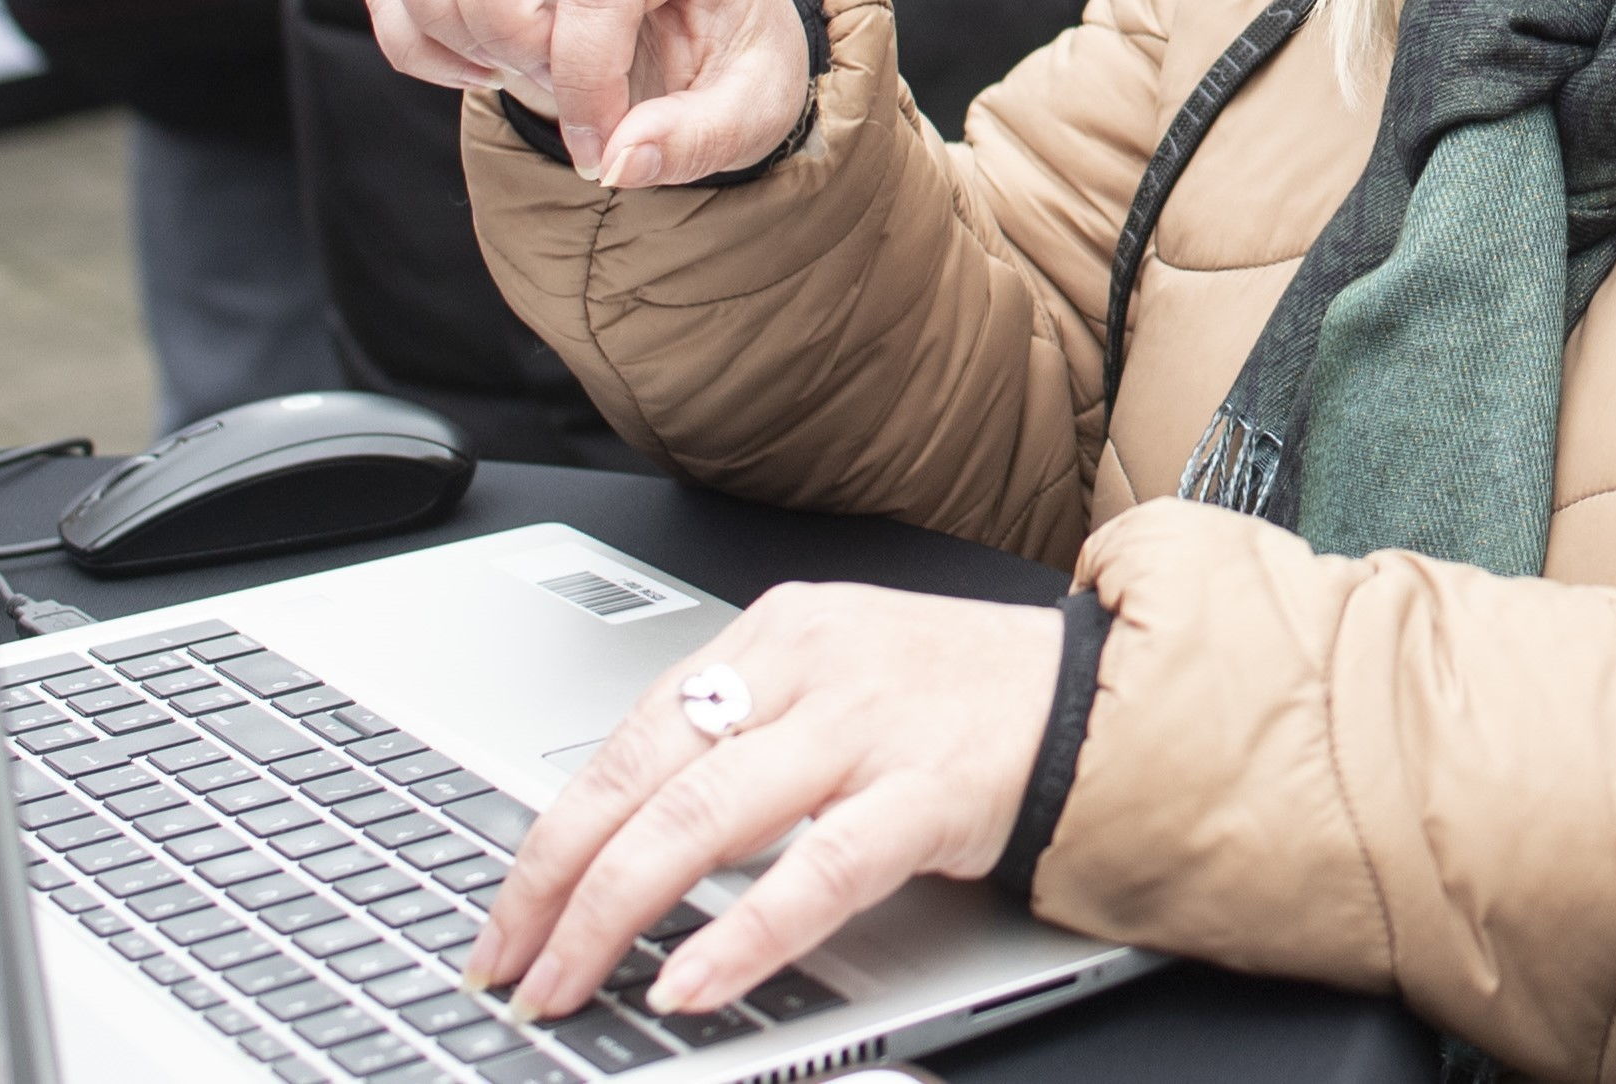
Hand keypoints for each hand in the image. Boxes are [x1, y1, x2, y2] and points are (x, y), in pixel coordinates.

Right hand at [367, 0, 811, 186]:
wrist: (709, 38)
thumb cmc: (734, 60)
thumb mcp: (753, 110)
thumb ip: (695, 139)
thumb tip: (617, 162)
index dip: (588, 80)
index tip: (602, 148)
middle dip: (505, 26)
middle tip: (551, 84)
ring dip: (448, 22)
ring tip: (509, 71)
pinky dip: (413, 36)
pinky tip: (477, 70)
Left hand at [465, 581, 1066, 1023]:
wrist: (1108, 696)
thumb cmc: (964, 702)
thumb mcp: (836, 688)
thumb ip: (742, 741)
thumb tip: (619, 845)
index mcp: (778, 632)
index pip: (629, 735)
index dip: (552, 835)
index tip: (507, 911)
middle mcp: (813, 666)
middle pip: (645, 776)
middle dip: (555, 882)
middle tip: (508, 962)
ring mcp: (870, 725)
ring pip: (705, 815)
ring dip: (617, 913)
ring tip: (571, 982)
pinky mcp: (930, 791)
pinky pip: (816, 871)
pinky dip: (742, 932)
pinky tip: (692, 980)